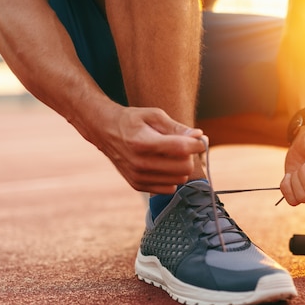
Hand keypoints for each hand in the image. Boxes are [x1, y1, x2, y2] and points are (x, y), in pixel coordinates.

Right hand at [72, 103, 206, 194]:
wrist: (105, 131)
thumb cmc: (133, 121)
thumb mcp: (155, 116)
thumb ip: (178, 128)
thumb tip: (200, 137)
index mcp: (144, 142)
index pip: (182, 149)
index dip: (197, 144)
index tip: (199, 139)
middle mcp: (140, 163)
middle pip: (184, 167)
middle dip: (189, 156)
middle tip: (184, 146)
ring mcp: (138, 176)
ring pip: (179, 179)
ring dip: (181, 167)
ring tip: (172, 155)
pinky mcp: (137, 185)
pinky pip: (169, 189)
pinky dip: (171, 178)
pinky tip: (164, 166)